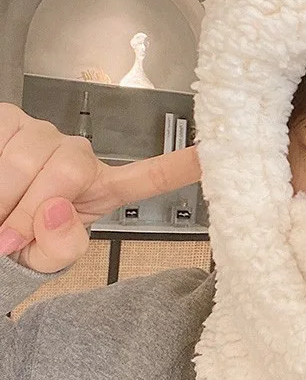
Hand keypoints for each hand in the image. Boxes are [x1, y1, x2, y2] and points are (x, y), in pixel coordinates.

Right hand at [0, 103, 201, 273]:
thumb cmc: (14, 242)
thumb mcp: (44, 259)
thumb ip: (62, 247)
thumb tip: (57, 211)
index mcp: (100, 188)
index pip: (149, 176)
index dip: (180, 166)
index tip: (211, 153)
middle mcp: (76, 156)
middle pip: (70, 171)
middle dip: (32, 210)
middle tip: (9, 236)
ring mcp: (43, 134)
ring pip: (27, 161)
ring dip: (3, 200)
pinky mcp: (8, 120)